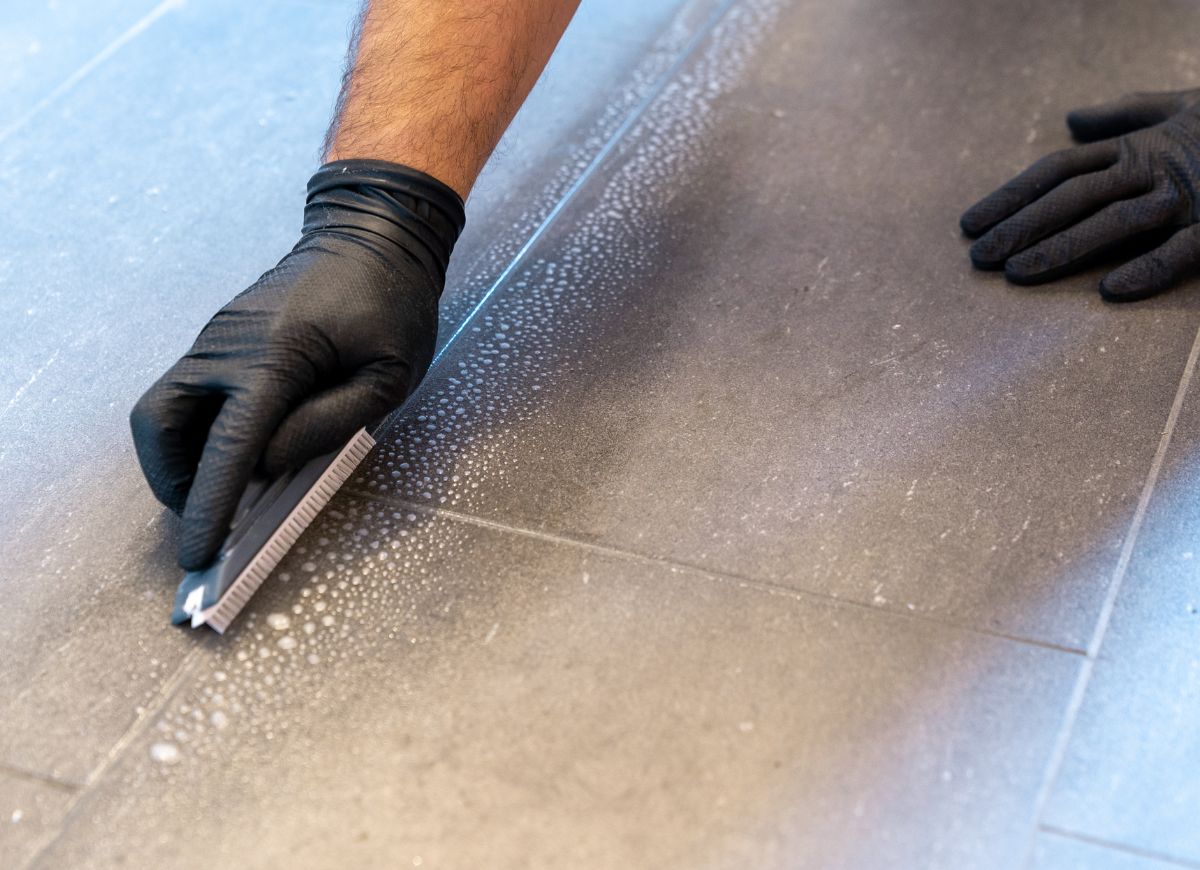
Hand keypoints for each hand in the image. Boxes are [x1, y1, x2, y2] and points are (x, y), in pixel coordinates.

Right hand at [130, 160, 464, 568]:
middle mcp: (226, 346)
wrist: (371, 232)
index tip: (197, 551)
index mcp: (274, 355)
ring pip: (162, 409)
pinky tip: (234, 449)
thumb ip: (331, 423)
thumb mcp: (389, 374)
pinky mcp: (219, 336)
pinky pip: (187, 391)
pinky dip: (194, 431)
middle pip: (160, 424)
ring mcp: (215, 337)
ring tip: (219, 489)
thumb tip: (269, 463)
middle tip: (206, 518)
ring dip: (177, 458)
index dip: (209, 502)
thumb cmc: (392, 303)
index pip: (230, 444)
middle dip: (173, 482)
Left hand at [961, 89, 1199, 300]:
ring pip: (1116, 222)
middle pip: (1073, 196)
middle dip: (1022, 226)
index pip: (1058, 169)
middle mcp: (1154, 169)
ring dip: (1064, 248)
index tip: (970, 224)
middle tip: (978, 258)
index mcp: (1138, 147)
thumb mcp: (1181, 107)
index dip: (1012, 196)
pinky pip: (1183, 251)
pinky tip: (1109, 291)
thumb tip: (1071, 120)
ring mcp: (1187, 198)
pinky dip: (1148, 269)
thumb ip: (1124, 115)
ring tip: (1019, 273)